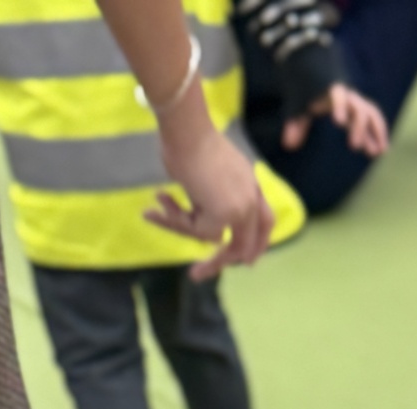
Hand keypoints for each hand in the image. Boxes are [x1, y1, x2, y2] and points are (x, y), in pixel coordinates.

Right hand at [143, 96, 273, 276]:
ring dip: (179, 228)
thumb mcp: (205, 173)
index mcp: (251, 183)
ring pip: (214, 239)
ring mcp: (241, 206)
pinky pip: (198, 232)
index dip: (256, 245)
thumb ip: (210, 199)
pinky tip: (157, 202)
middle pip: (249, 244)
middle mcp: (251, 196)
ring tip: (152, 211)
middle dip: (221, 261)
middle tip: (197, 274)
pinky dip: (174, 220)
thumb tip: (207, 230)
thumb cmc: (186, 140)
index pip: (265, 222)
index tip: (246, 263)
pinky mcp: (224, 214)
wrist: (184, 125)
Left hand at [282, 84, 390, 155]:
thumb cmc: (307, 93)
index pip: (339, 96)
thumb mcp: (299, 105)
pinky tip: (382, 150)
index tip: (338, 122)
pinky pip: (375, 121)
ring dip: (376, 132)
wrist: (316, 75)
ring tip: (378, 152)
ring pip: (372, 115)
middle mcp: (349, 97)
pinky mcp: (363, 113)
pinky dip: (379, 134)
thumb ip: (295, 123)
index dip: (340, 107)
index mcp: (333, 92)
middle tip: (354, 147)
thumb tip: (288, 144)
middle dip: (359, 127)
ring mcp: (358, 104)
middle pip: (359, 109)